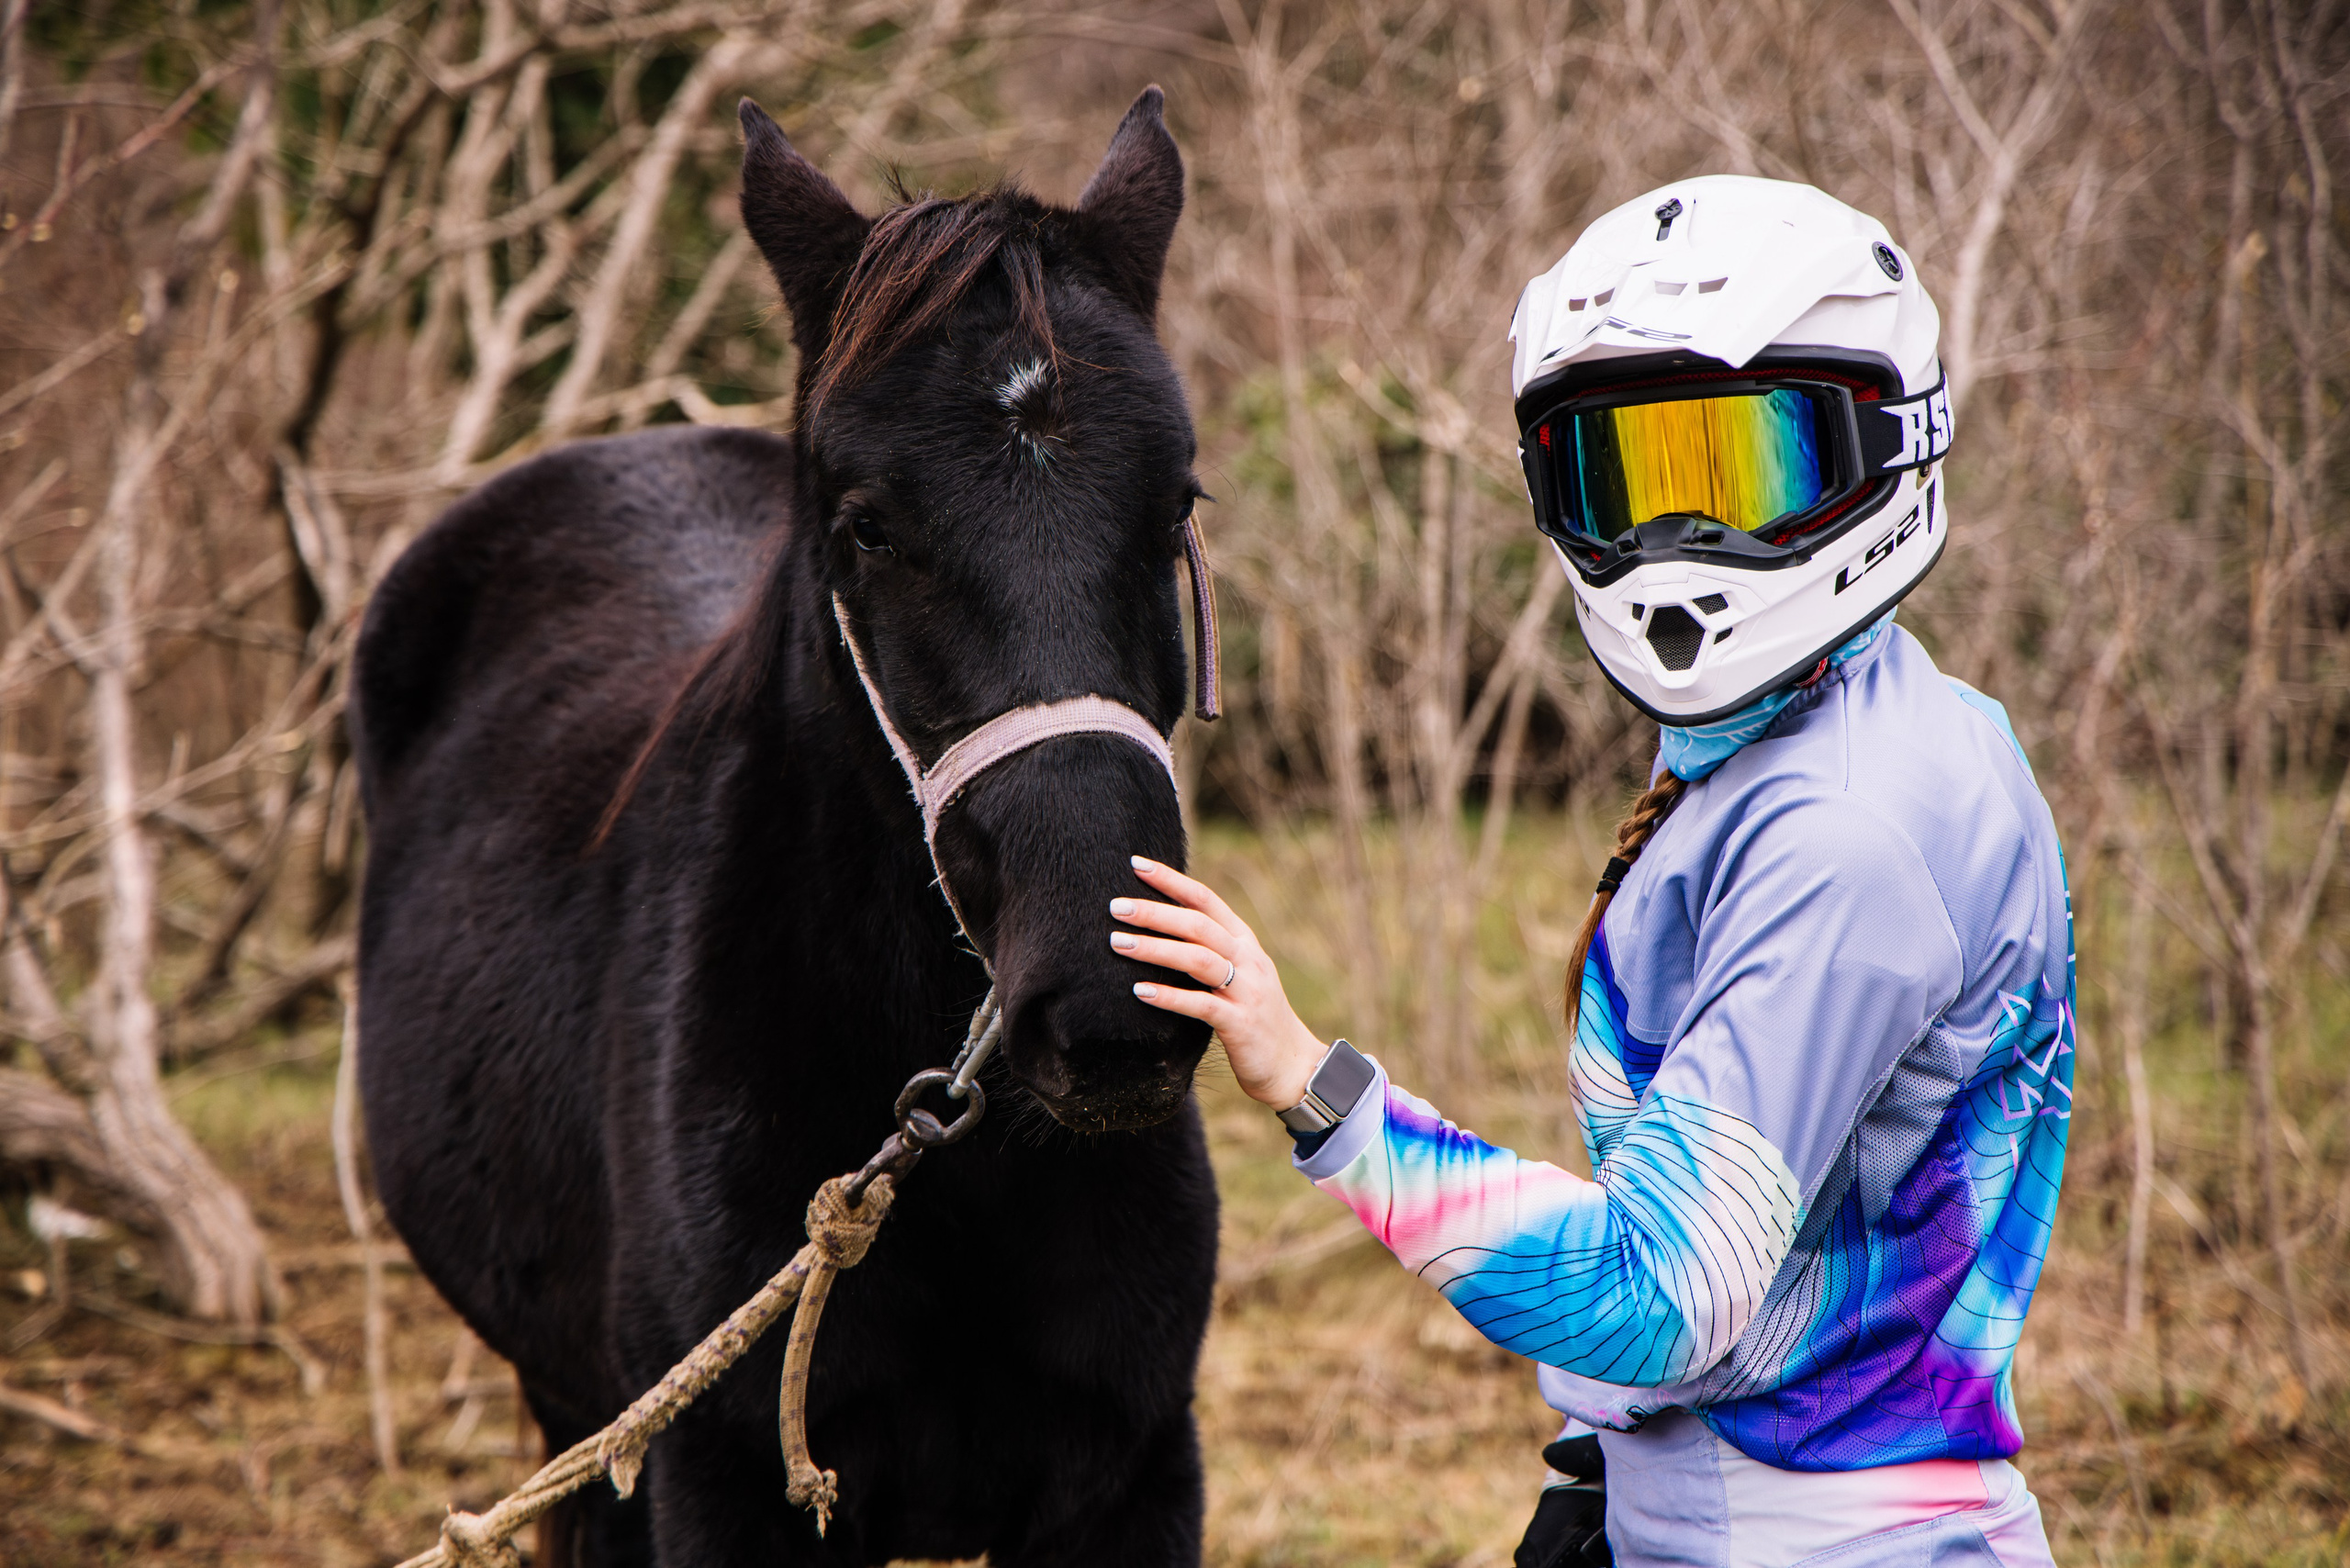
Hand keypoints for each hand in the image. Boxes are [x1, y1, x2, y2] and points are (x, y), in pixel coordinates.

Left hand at [1113, 856, 1330, 1109]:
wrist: (1294, 1065)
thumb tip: (1161, 928)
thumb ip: (1210, 951)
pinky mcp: (1241, 1023)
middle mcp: (1248, 959)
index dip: (1171, 880)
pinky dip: (1170, 996)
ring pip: (1198, 958)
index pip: (1206, 899)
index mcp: (1244, 942)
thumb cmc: (1255, 1017)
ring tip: (1119, 943)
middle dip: (1155, 912)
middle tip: (1116, 907)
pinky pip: (1202, 1004)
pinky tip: (1140, 991)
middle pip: (1198, 924)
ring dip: (1156, 948)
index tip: (1136, 864)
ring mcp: (1247, 990)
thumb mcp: (1238, 975)